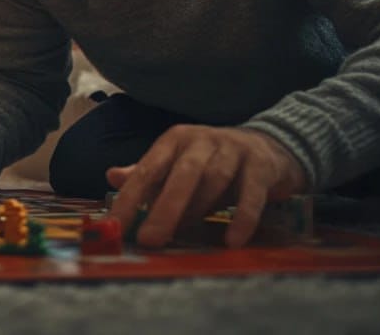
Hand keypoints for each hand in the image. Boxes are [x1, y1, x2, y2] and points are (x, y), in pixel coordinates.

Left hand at [106, 125, 307, 248]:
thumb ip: (148, 174)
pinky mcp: (261, 164)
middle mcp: (201, 140)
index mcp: (174, 140)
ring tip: (183, 235)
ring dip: (198, 208)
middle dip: (163, 207)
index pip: (147, 169)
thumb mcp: (177, 164)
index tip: (115, 225)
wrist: (268, 146)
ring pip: (214, 179)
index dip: (130, 197)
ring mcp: (233, 149)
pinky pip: (251, 193)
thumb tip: (111, 176)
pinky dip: (242, 217)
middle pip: (181, 174)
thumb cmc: (212, 162)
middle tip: (149, 239)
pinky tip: (232, 240)